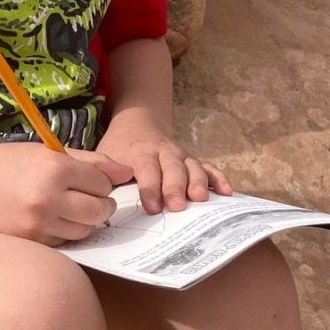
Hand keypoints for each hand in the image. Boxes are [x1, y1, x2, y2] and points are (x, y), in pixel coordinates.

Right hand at [0, 142, 135, 244]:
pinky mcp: (31, 239)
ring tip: (69, 207)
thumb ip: (91, 162)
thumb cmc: (10, 163)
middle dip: (103, 206)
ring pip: (85, 230)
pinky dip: (65, 232)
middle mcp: (48, 196)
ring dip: (85, 221)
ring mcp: (38, 222)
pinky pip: (64, 241)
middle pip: (100, 211)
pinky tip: (51, 218)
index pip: (103, 183)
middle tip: (92, 199)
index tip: (92, 182)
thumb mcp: (49, 154)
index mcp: (55, 168)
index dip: (102, 183)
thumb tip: (127, 172)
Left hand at [95, 116, 232, 214]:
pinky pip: (208, 167)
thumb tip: (102, 199)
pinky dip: (219, 178)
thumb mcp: (106, 155)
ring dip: (198, 183)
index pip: (146, 170)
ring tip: (202, 199)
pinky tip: (227, 192)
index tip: (153, 208)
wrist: (137, 121)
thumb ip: (106, 174)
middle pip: (172, 169)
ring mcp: (181, 155)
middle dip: (176, 188)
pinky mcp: (192, 160)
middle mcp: (164, 152)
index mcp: (140, 152)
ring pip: (193, 167)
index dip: (150, 189)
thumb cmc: (119, 146)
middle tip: (179, 207)